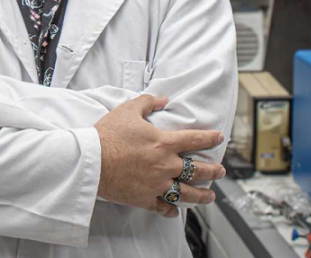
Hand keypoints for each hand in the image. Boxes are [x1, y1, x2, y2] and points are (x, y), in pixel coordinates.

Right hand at [94, 95, 225, 217]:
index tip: (220, 138)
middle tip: (221, 171)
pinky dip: (171, 210)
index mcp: (163, 142)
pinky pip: (164, 207)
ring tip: (209, 196)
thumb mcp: (127, 110)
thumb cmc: (107, 134)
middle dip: (213, 171)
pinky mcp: (144, 199)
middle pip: (197, 170)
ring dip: (201, 195)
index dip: (210, 138)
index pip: (195, 139)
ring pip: (186, 193)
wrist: (89, 160)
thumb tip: (163, 99)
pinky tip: (176, 211)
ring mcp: (156, 185)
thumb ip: (148, 102)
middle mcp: (165, 165)